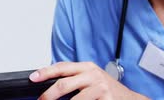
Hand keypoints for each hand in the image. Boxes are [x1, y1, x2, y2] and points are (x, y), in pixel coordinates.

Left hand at [29, 62, 148, 99]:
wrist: (130, 99)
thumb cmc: (107, 89)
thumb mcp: (90, 78)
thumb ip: (73, 78)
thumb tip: (49, 83)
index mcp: (86, 67)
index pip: (61, 67)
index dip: (45, 72)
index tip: (33, 78)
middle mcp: (92, 74)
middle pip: (64, 83)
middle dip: (49, 95)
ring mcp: (99, 87)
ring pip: (73, 99)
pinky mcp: (105, 98)